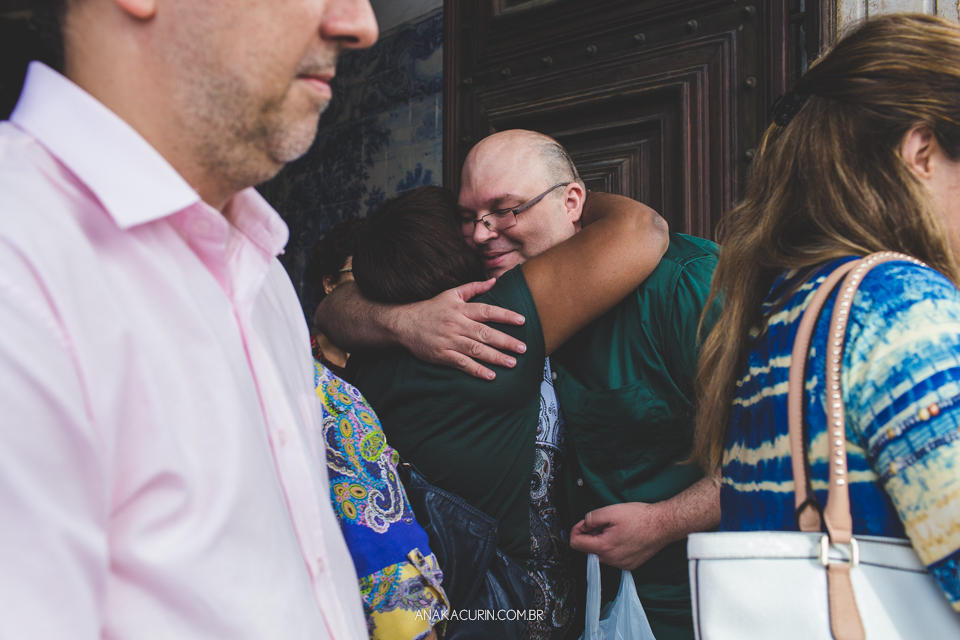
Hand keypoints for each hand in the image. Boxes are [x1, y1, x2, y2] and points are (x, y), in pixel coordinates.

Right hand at [394, 279, 526, 379]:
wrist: (404, 324)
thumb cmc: (431, 308)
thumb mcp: (451, 294)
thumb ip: (474, 287)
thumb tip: (494, 281)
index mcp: (460, 309)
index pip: (486, 311)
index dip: (504, 315)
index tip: (521, 320)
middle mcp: (456, 325)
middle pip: (484, 333)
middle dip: (505, 341)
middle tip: (523, 348)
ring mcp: (449, 341)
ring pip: (476, 349)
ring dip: (495, 357)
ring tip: (512, 363)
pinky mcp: (442, 355)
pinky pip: (462, 364)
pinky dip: (476, 370)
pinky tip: (490, 375)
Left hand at [569, 503, 672, 570]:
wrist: (663, 525)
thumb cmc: (640, 517)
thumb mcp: (611, 511)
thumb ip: (591, 518)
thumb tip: (584, 525)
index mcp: (605, 547)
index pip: (576, 544)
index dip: (577, 530)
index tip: (585, 523)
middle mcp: (612, 560)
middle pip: (588, 550)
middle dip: (590, 535)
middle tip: (602, 523)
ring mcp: (622, 564)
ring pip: (601, 554)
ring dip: (602, 541)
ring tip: (614, 529)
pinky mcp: (630, 565)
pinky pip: (613, 558)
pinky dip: (612, 547)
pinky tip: (623, 536)